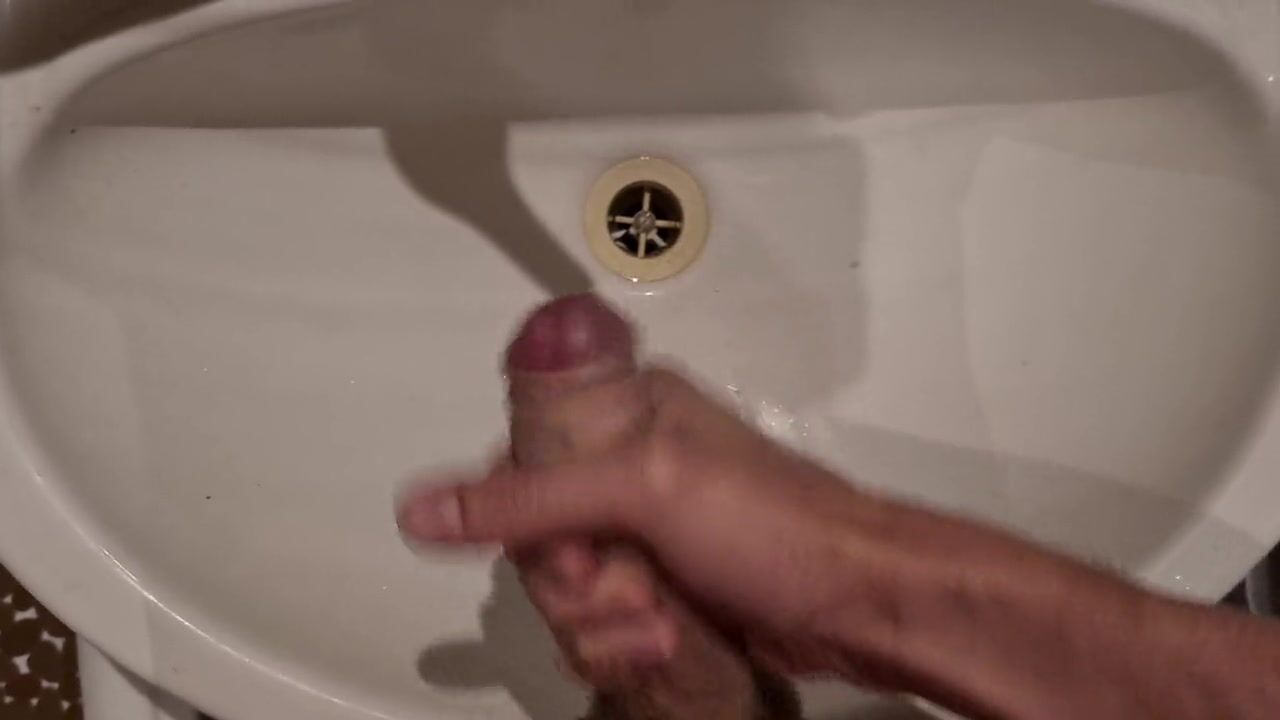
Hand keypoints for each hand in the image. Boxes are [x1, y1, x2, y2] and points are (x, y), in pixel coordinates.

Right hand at [399, 367, 899, 683]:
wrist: (858, 603)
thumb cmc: (771, 525)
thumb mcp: (640, 489)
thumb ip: (526, 498)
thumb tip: (422, 507)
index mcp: (629, 410)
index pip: (522, 450)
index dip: (523, 510)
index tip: (563, 542)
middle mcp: (633, 465)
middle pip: (537, 535)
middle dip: (573, 581)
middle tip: (622, 585)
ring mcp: (649, 532)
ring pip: (566, 588)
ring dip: (604, 621)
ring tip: (661, 618)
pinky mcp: (665, 586)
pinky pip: (602, 621)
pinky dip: (623, 642)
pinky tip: (666, 641)